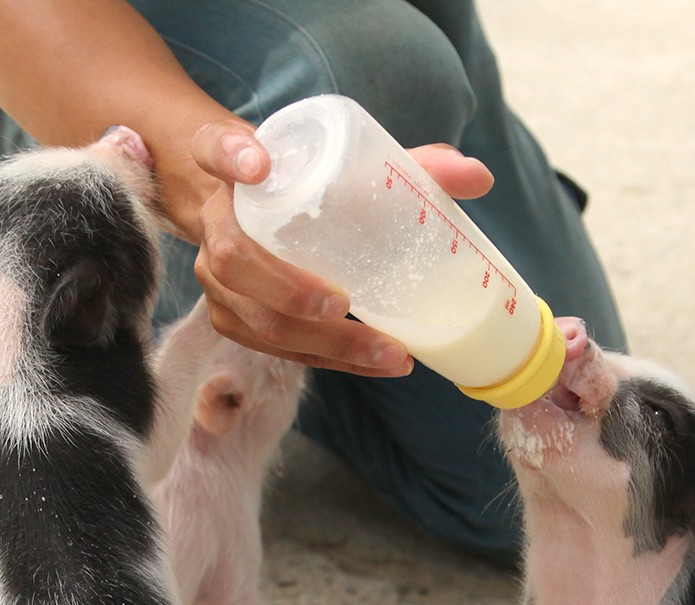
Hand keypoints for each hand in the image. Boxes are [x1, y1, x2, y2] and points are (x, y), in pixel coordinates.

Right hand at [190, 119, 494, 375]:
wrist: (261, 212)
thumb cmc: (315, 184)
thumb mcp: (354, 163)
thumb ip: (415, 165)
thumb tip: (479, 177)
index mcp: (234, 167)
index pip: (215, 149)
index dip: (231, 156)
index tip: (258, 165)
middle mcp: (215, 222)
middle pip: (235, 260)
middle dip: (288, 289)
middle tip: (344, 305)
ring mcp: (218, 277)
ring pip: (255, 318)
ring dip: (319, 343)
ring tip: (386, 352)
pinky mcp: (234, 318)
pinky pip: (275, 348)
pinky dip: (328, 360)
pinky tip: (374, 364)